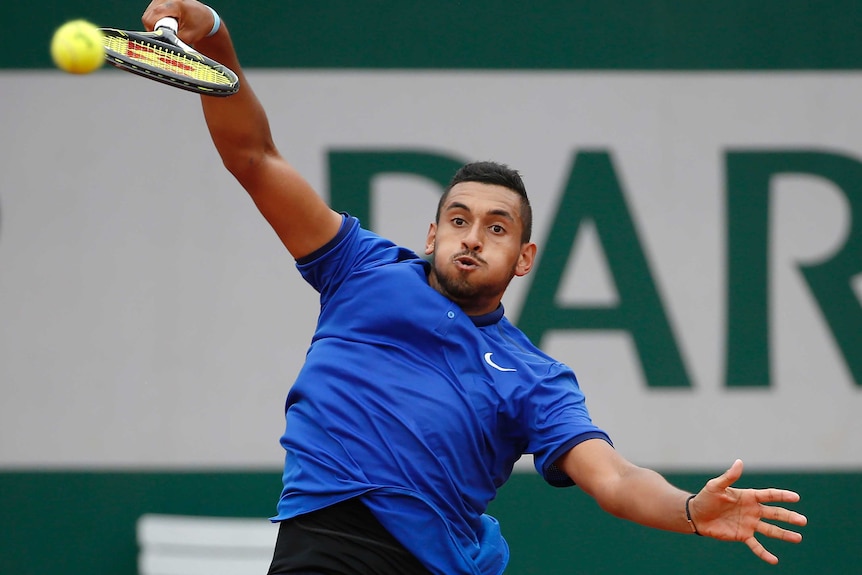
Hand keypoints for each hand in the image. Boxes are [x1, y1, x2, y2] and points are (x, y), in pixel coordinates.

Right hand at [142, 0, 216, 43]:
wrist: (205, 17)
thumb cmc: (199, 25)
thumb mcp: (188, 37)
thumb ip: (173, 40)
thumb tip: (161, 43)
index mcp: (176, 4)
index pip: (154, 16)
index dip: (154, 29)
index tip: (160, 36)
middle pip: (148, 15)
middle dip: (154, 28)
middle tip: (166, 34)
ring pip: (148, 14)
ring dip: (154, 24)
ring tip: (169, 27)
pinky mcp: (160, 0)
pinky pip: (151, 12)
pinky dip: (156, 19)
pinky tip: (166, 22)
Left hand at [689, 459, 807, 563]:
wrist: (696, 515)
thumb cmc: (706, 498)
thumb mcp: (716, 486)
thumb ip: (729, 476)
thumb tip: (739, 462)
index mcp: (748, 497)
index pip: (769, 495)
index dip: (782, 496)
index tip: (796, 497)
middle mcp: (752, 510)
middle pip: (774, 513)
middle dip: (788, 517)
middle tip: (803, 521)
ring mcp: (749, 524)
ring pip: (770, 530)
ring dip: (784, 534)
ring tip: (798, 538)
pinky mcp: (743, 536)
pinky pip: (756, 546)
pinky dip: (764, 553)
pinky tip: (774, 560)